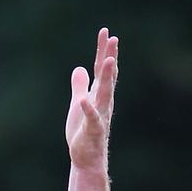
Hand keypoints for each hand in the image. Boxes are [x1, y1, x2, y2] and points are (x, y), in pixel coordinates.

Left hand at [66, 27, 118, 171]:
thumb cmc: (83, 131)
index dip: (103, 51)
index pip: (101, 69)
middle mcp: (102, 103)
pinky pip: (92, 119)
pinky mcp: (93, 131)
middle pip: (107, 77)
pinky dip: (88, 109)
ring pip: (104, 94)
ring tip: (108, 61)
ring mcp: (99, 116)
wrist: (86, 158)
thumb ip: (80, 86)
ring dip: (106, 78)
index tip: (105, 32)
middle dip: (109, 58)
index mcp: (98, 95)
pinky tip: (84, 100)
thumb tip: (79, 68)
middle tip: (113, 39)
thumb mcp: (78, 103)